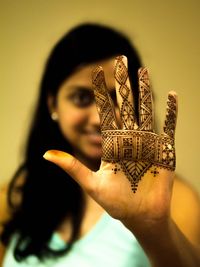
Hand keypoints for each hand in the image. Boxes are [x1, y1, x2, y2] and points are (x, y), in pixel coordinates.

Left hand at [43, 55, 177, 230]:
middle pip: (126, 106)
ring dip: (144, 92)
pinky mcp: (164, 151)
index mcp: (112, 144)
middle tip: (121, 60)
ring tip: (142, 71)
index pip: (106, 112)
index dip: (101, 93)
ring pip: (146, 112)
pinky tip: (172, 96)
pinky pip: (169, 128)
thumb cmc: (116, 203)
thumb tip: (45, 154)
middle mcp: (129, 139)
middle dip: (123, 83)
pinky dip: (172, 113)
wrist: (140, 216)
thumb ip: (71, 167)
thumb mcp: (91, 184)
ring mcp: (147, 143)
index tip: (96, 73)